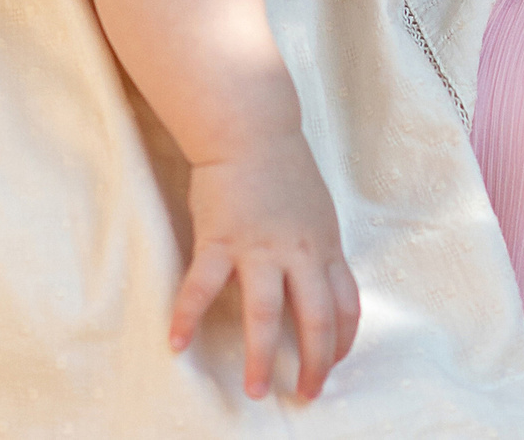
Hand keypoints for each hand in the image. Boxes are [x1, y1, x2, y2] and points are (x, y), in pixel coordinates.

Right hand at [170, 131, 361, 399]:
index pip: (347, 305)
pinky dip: (187, 317)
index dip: (343, 342)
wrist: (251, 129)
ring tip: (254, 390)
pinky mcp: (220, 239)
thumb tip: (320, 285)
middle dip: (314, 363)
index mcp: (325, 246)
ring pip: (266, 313)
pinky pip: (202, 287)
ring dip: (260, 356)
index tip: (334, 365)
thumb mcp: (318, 212)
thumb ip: (317, 251)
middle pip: (317, 318)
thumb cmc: (284, 168)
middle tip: (306, 393)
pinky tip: (177, 343)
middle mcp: (299, 252)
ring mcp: (260, 247)